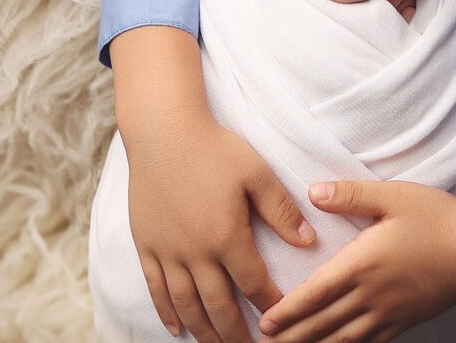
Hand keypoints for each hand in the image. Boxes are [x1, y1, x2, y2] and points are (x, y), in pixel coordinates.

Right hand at [126, 113, 316, 342]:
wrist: (164, 133)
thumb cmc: (216, 149)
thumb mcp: (257, 173)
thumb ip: (281, 210)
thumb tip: (308, 240)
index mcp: (227, 236)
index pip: (253, 283)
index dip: (269, 304)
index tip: (283, 319)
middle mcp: (196, 253)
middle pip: (219, 305)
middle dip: (236, 333)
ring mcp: (168, 252)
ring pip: (187, 305)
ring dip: (203, 330)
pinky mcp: (147, 245)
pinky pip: (156, 289)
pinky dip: (167, 312)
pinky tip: (177, 328)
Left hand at [257, 181, 455, 342]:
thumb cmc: (436, 217)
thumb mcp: (393, 195)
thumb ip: (351, 194)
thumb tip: (312, 192)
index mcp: (363, 262)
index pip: (316, 292)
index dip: (288, 310)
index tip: (265, 321)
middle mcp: (371, 294)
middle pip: (322, 323)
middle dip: (292, 335)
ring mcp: (388, 313)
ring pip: (341, 338)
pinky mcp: (403, 322)